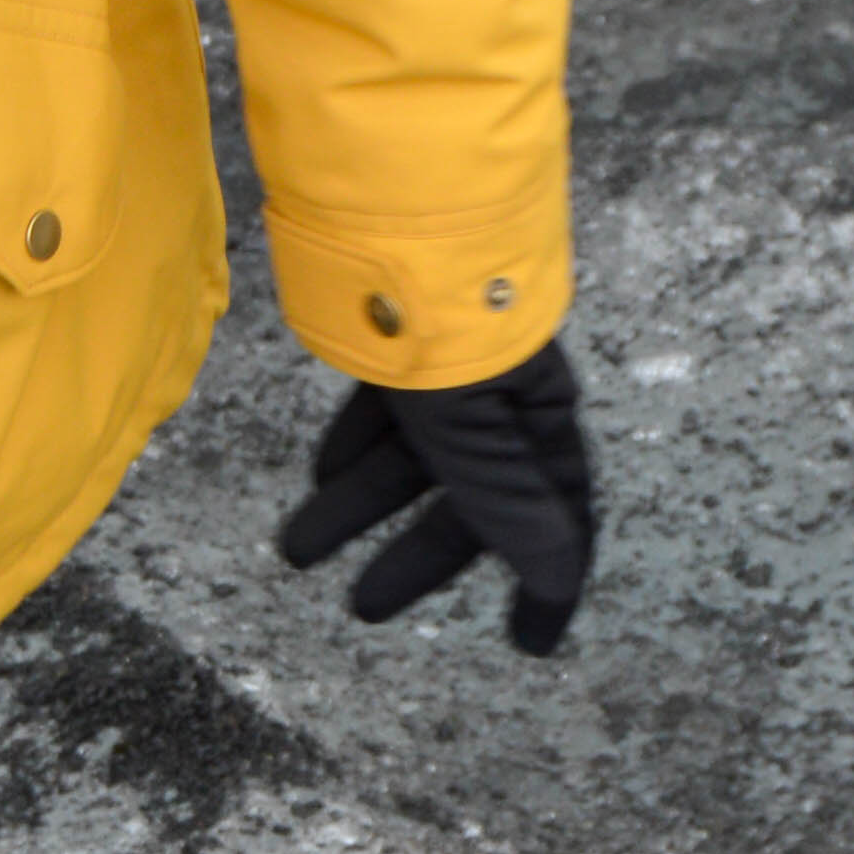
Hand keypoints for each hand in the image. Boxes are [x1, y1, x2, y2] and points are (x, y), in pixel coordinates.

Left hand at [277, 338, 596, 656]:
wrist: (405, 210)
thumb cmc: (450, 318)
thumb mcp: (471, 419)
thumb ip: (506, 495)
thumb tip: (557, 573)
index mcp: (538, 425)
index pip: (557, 522)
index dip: (547, 585)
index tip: (529, 643)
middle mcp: (503, 402)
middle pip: (467, 500)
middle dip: (413, 557)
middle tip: (361, 608)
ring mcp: (452, 373)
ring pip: (408, 459)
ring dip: (356, 506)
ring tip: (296, 549)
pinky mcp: (405, 342)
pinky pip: (384, 414)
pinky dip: (353, 448)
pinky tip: (318, 473)